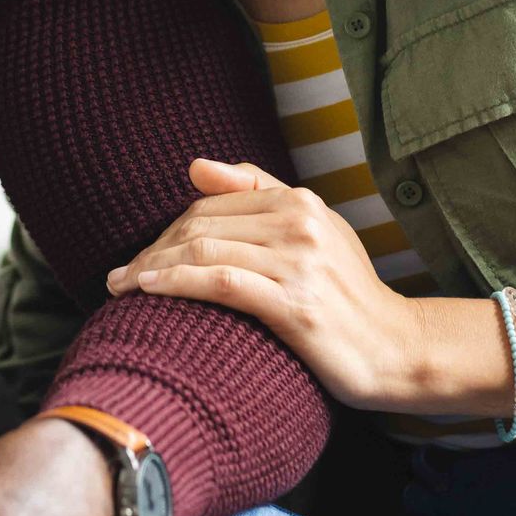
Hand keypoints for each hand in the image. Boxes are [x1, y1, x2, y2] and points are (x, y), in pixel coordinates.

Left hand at [106, 156, 444, 414]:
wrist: (397, 351)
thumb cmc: (349, 296)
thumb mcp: (315, 232)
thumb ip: (259, 194)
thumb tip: (194, 165)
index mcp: (300, 201)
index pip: (211, 205)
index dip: (167, 230)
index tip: (139, 257)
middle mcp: (299, 223)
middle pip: (200, 225)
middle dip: (151, 249)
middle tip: (118, 277)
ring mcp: (298, 263)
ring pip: (202, 249)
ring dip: (150, 268)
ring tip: (119, 287)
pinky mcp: (294, 304)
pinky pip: (219, 282)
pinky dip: (176, 282)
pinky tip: (147, 291)